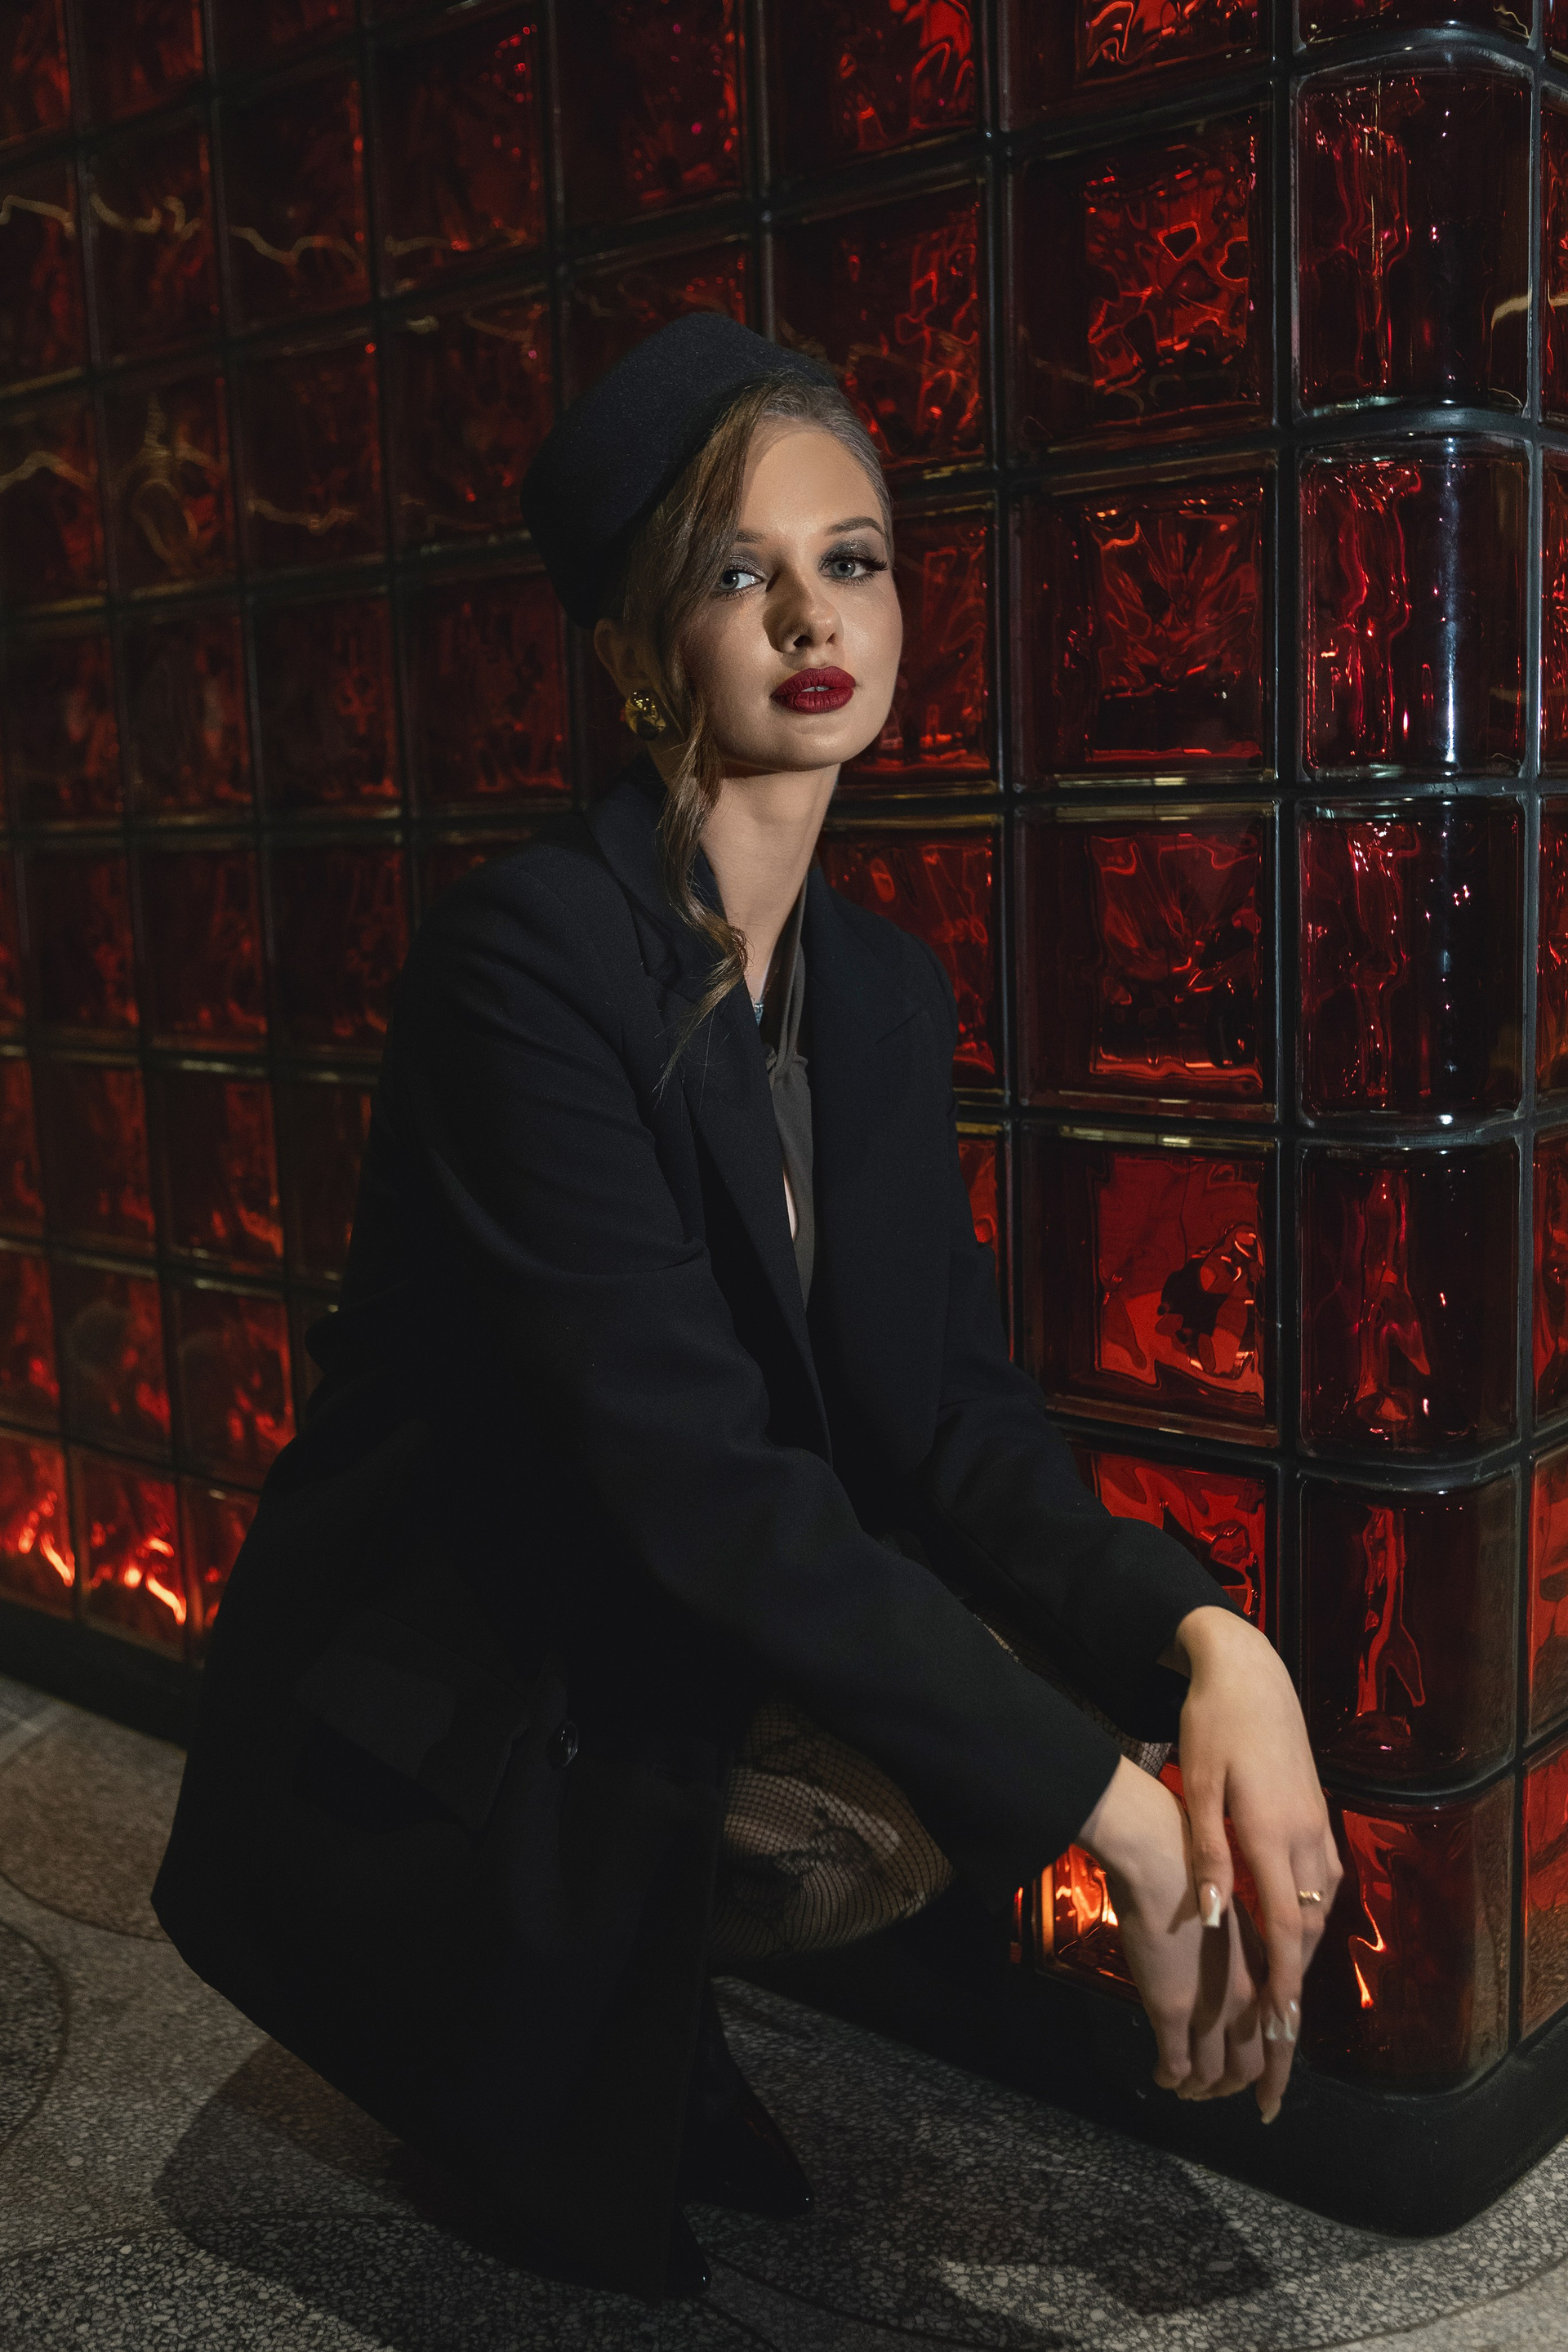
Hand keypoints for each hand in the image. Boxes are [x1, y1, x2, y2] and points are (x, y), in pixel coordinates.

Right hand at [1078, 1757, 1266, 2108]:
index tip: (1268, 2105)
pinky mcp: (1172, 2009)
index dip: (1277, 2080)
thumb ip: (1234, 1954)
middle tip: (1212, 2095)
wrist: (1161, 1860)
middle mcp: (1246, 1996)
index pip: (1280, 2040)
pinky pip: (1176, 2063)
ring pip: (1211, 2073)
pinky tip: (1161, 2075)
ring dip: (1197, 2088)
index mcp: (1263, 1971)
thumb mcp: (1230, 1918)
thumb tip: (1224, 1974)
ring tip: (1182, 2088)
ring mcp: (1211, 2005)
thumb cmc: (1191, 1872)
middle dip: (1231, 2089)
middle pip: (1250, 2066)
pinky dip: (1170, 2076)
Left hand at [1164, 1604, 1342, 2122]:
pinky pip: (1320, 1886)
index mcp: (1272, 1833)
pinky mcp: (1317, 1818)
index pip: (1283, 1929)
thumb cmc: (1215, 1726)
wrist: (1251, 1675)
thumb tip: (1210, 1916)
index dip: (1281, 1988)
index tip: (1275, 2039)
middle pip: (1306, 1931)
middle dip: (1293, 1993)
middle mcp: (1305, 1838)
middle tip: (1276, 2050)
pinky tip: (1292, 1939)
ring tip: (1282, 2010)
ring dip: (1300, 1961)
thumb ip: (1207, 1852)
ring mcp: (1317, 1828)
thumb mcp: (1199, 1783)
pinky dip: (1306, 1923)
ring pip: (1317, 1911)